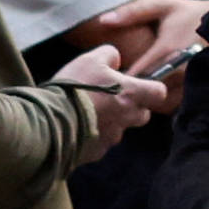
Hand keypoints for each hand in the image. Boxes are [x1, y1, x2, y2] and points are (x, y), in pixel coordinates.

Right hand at [50, 44, 167, 162]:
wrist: (50, 121)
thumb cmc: (74, 87)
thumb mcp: (90, 60)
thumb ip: (109, 55)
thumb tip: (116, 58)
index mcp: (131, 95)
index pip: (159, 93)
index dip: (151, 89)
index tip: (139, 85)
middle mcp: (127, 118)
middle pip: (142, 115)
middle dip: (132, 108)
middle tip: (111, 99)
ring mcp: (113, 137)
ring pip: (121, 130)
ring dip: (110, 122)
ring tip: (87, 113)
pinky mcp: (97, 152)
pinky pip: (101, 143)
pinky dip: (93, 135)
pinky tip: (76, 126)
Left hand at [91, 0, 208, 106]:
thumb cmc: (192, 13)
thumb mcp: (163, 6)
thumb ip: (132, 13)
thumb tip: (102, 21)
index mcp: (165, 50)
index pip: (136, 74)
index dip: (121, 79)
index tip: (113, 78)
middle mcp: (179, 69)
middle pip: (147, 92)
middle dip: (134, 92)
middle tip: (124, 89)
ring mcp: (192, 80)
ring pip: (163, 102)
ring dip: (150, 100)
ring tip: (140, 93)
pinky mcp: (201, 87)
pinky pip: (178, 103)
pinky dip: (166, 102)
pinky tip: (159, 96)